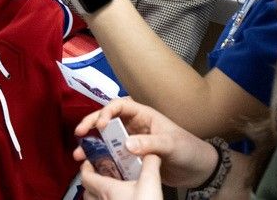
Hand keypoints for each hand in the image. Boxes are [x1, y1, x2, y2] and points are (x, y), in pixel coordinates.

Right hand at [74, 98, 218, 189]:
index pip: (119, 106)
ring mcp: (131, 141)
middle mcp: (134, 125)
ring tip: (79, 154)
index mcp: (143, 115)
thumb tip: (127, 144)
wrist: (198, 170)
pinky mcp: (131, 157)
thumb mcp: (171, 144)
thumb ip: (150, 143)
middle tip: (78, 133)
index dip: (106, 112)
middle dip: (91, 124)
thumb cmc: (188, 149)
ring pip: (106, 138)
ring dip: (91, 144)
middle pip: (107, 119)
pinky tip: (92, 165)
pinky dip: (101, 158)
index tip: (100, 126)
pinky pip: (112, 155)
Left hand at [80, 153, 162, 199]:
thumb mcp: (150, 183)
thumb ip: (150, 164)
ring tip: (108, 190)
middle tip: (99, 174)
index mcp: (107, 190)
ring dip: (97, 195)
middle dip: (91, 181)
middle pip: (87, 191)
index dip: (85, 167)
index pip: (85, 176)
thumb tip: (152, 153)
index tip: (89, 160)